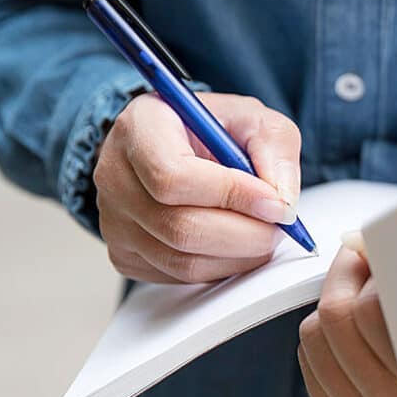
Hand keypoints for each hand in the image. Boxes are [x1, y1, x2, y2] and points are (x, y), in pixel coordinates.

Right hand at [94, 91, 300, 282]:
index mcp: (140, 128)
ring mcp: (114, 221)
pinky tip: (236, 245)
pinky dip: (221, 267)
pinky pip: (179, 277)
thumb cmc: (211, 130)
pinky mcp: (124, 255)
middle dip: (246, 234)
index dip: (232, 195)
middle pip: (180, 227)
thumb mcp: (252, 118)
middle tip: (279, 226)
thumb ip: (275, 149)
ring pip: (183, 261)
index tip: (275, 203)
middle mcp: (115, 175)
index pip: (173, 175)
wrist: (176, 146)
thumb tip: (282, 201)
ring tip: (263, 233)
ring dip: (239, 256)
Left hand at [297, 246, 396, 396]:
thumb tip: (357, 241)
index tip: (382, 250)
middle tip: (368, 261)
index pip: (373, 311)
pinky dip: (325, 338)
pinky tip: (357, 333)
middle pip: (336, 321)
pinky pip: (309, 367)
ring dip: (334, 306)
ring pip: (314, 341)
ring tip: (367, 297)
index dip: (372, 268)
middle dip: (347, 277)